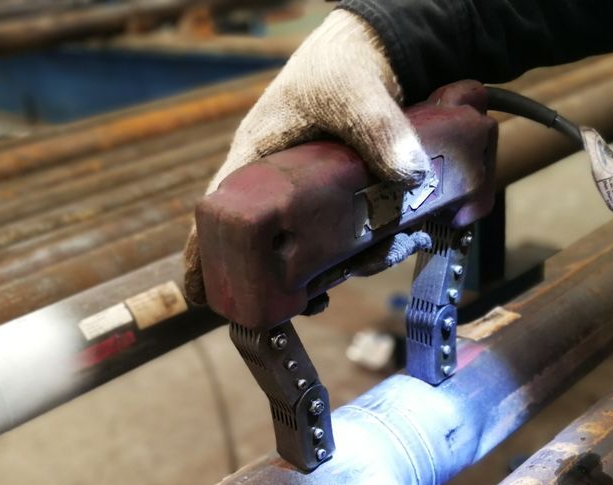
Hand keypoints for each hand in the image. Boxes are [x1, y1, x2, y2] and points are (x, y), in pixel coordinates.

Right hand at [182, 9, 431, 303]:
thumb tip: (410, 175)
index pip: (218, 214)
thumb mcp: (353, 91)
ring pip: (311, 250)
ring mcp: (308, 199)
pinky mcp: (339, 204)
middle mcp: (275, 187)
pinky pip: (345, 240)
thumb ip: (378, 127)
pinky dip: (364, 252)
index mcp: (255, 159)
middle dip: (288, 282)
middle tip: (315, 301)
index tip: (201, 296)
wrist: (372, 55)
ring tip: (374, 262)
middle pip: (266, 248)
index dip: (205, 255)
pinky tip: (390, 249)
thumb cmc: (340, 67)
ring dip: (339, 268)